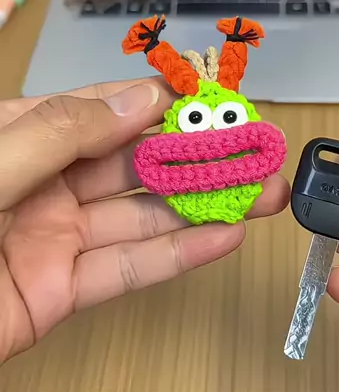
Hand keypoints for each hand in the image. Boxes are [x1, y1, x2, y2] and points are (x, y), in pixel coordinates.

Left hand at [0, 80, 288, 362]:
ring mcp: (50, 237)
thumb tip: (135, 100)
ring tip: (261, 192)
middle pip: (131, 162)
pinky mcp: (57, 293)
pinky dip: (176, 257)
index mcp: (15, 136)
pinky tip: (223, 239)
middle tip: (255, 148)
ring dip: (201, 204)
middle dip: (195, 154)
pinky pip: (124, 271)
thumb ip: (58, 132)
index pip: (99, 108)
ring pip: (138, 216)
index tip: (214, 98)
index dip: (158, 102)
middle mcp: (38, 182)